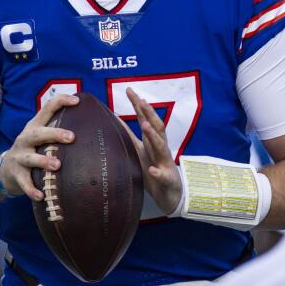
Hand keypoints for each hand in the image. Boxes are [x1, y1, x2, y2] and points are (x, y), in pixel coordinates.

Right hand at [0, 93, 77, 200]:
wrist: (5, 171)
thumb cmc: (35, 150)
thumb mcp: (43, 137)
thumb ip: (63, 130)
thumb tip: (105, 122)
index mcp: (35, 126)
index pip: (47, 108)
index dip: (61, 101)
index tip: (77, 101)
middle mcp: (26, 139)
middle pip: (38, 133)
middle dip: (54, 134)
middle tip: (72, 137)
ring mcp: (19, 157)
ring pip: (29, 158)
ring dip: (43, 161)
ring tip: (57, 165)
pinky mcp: (16, 175)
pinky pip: (24, 183)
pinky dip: (32, 190)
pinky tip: (41, 195)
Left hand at [121, 88, 182, 215]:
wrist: (170, 194)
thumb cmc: (153, 169)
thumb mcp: (139, 151)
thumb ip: (129, 136)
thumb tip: (114, 119)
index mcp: (152, 141)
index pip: (146, 119)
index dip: (139, 105)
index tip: (130, 91)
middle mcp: (161, 148)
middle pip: (157, 127)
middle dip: (149, 113)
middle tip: (141, 101)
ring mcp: (165, 162)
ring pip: (161, 147)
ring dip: (154, 136)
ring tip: (146, 127)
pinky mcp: (168, 178)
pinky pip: (163, 175)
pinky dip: (157, 172)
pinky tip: (152, 170)